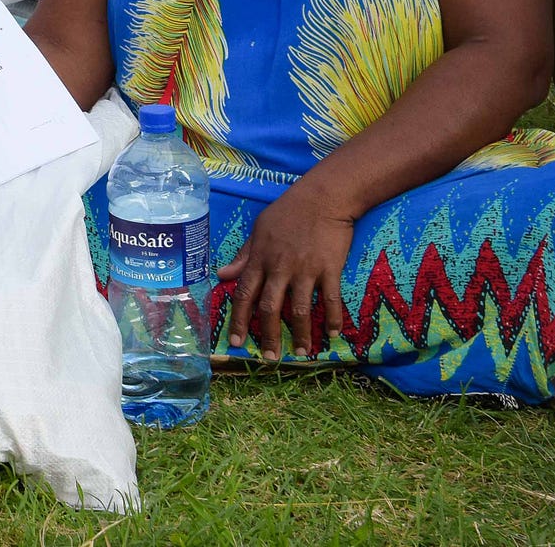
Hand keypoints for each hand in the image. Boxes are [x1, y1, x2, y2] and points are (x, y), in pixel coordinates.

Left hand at [215, 186, 353, 359]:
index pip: (244, 295)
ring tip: (301, 353)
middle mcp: (279, 268)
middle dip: (268, 336)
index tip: (235, 342)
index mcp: (260, 260)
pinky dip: (331, 319)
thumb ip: (243, 256)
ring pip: (300, 311)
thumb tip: (221, 274)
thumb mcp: (258, 230)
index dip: (238, 321)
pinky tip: (332, 335)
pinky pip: (330, 300)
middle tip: (270, 357)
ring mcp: (305, 270)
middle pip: (270, 310)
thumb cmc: (288, 211)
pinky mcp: (329, 269)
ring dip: (301, 335)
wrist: (323, 197)